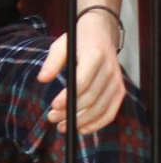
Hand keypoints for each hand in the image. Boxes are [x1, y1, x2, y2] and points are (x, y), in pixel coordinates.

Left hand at [38, 10, 125, 134]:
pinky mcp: (120, 90)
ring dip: (81, 121)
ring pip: (100, 108)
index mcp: (95, 56)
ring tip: (62, 126)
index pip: (82, 82)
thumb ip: (52, 62)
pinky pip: (111, 111)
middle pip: (91, 98)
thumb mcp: (61, 45)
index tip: (53, 105)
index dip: (68, 96)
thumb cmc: (78, 41)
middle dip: (71, 111)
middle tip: (52, 118)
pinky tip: (82, 129)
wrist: (101, 34)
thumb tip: (42, 79)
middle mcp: (109, 70)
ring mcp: (117, 81)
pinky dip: (97, 123)